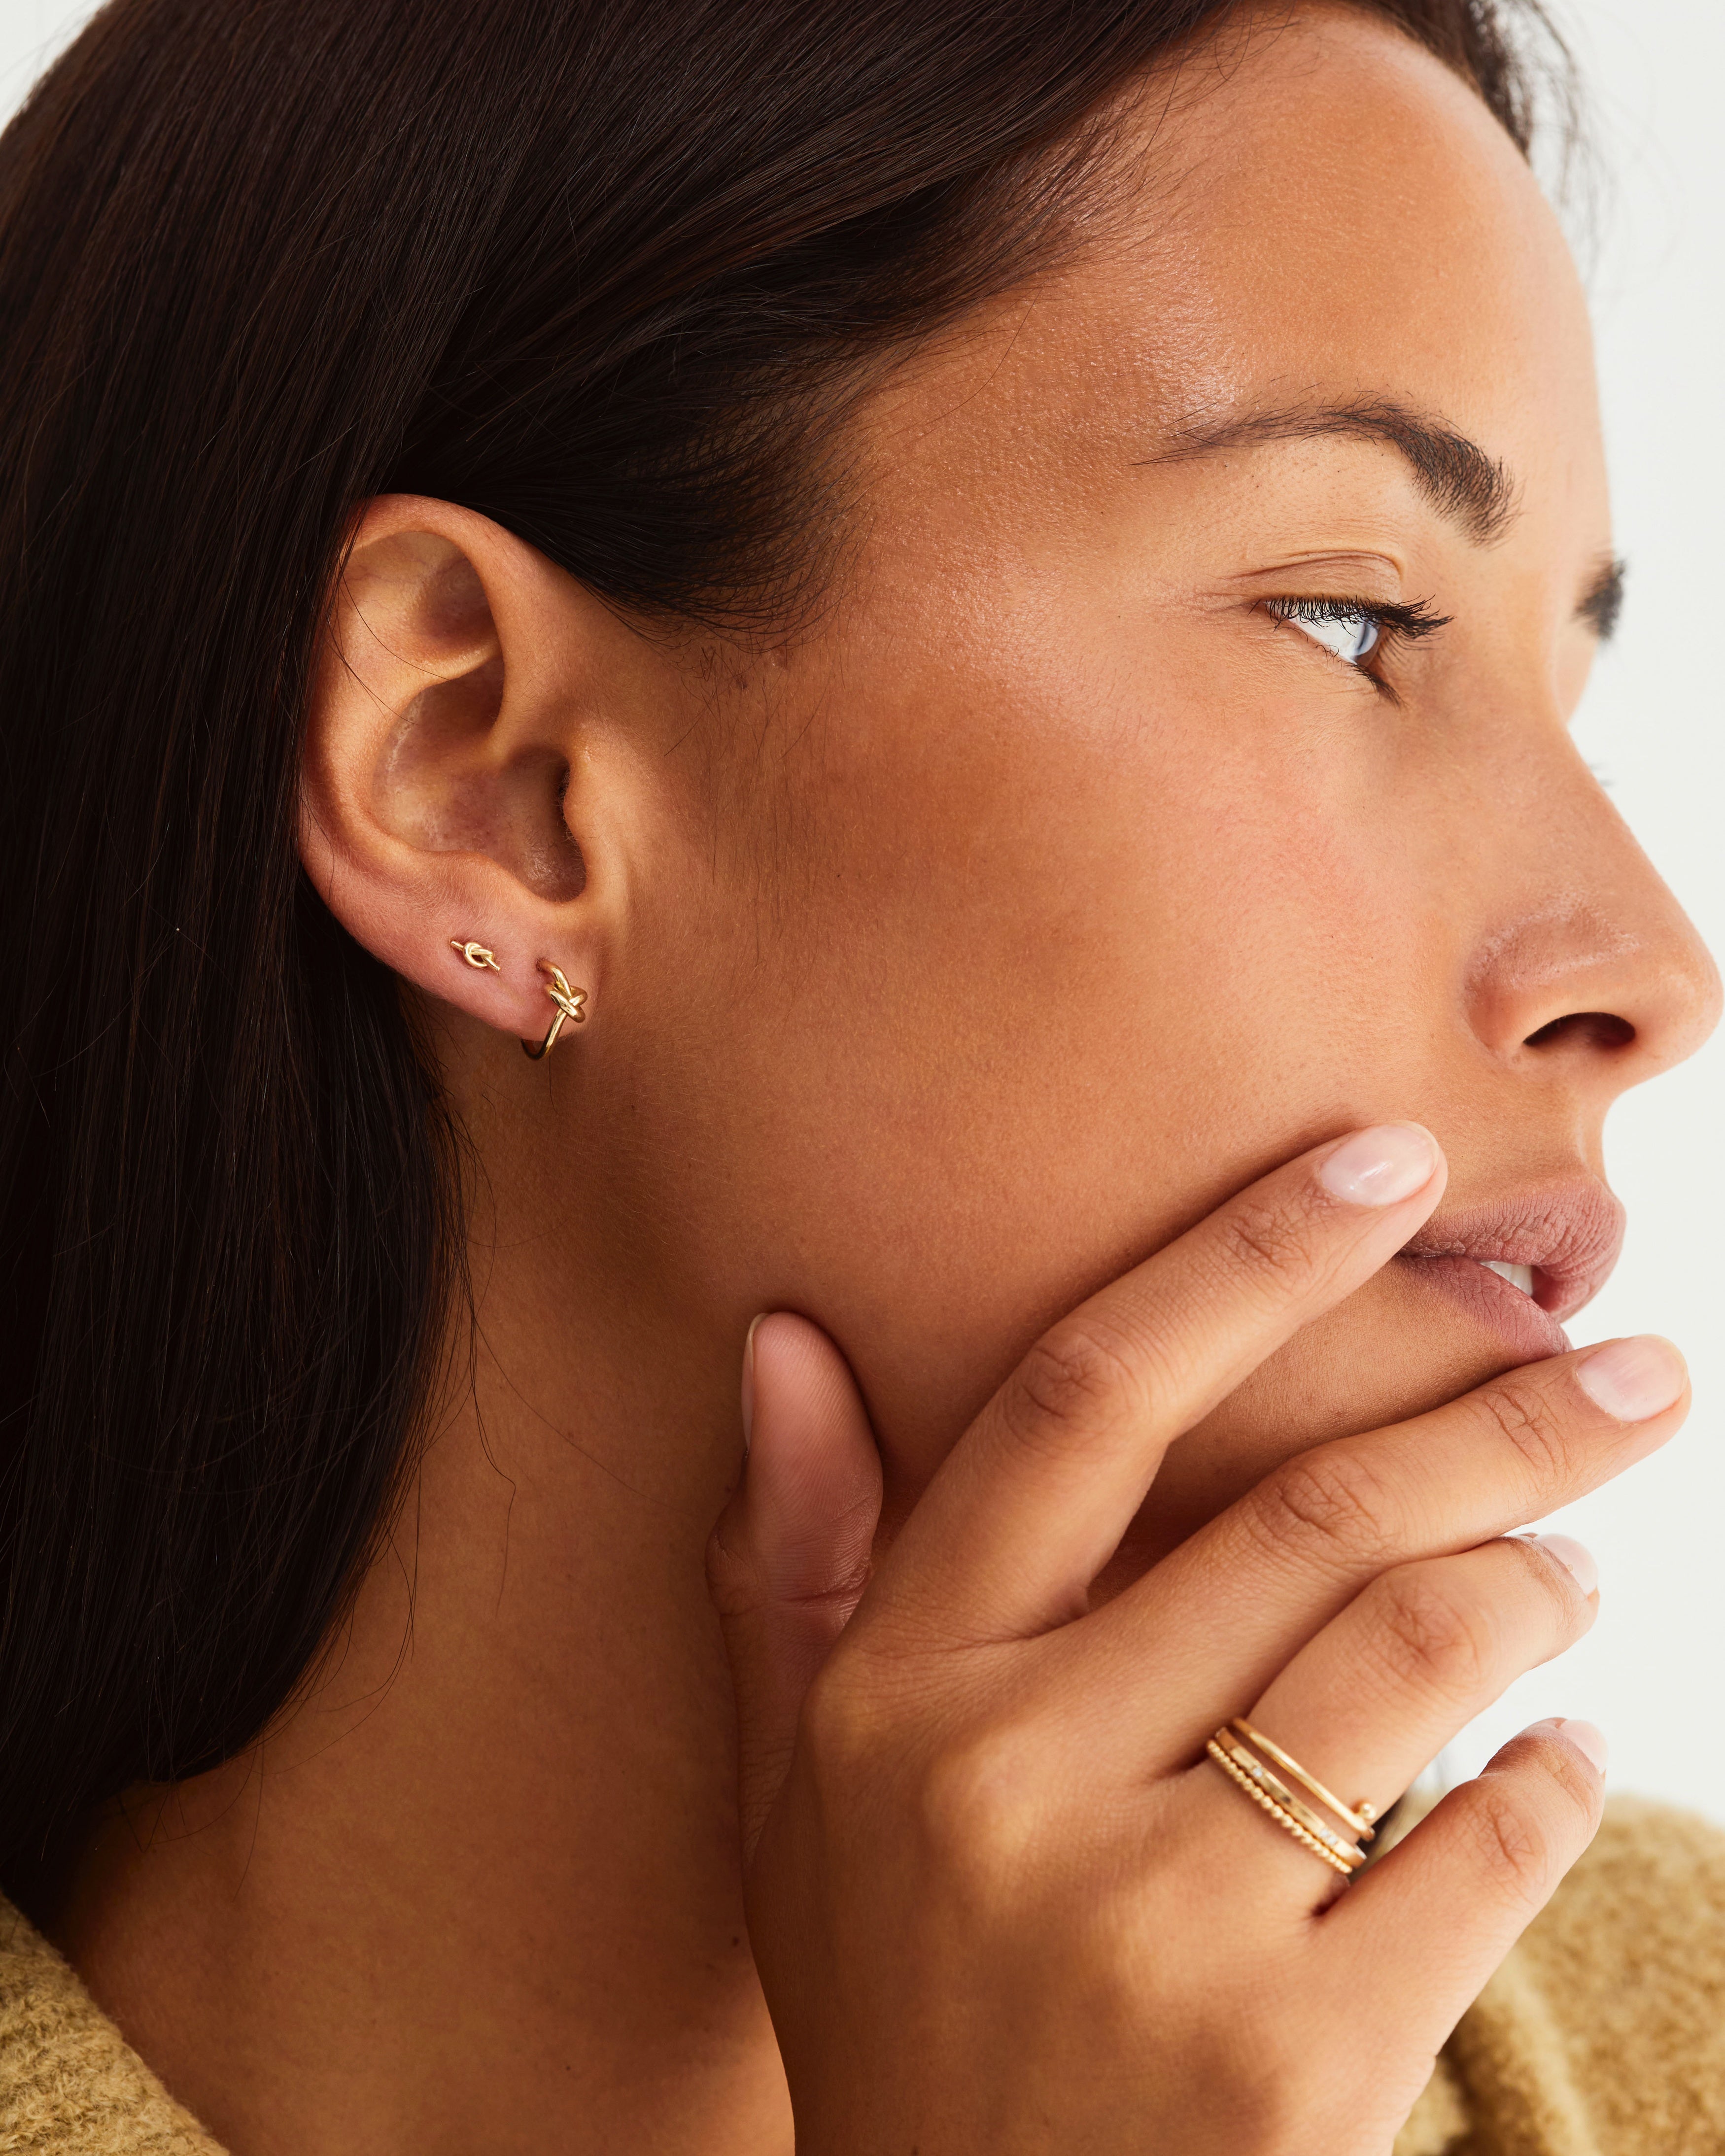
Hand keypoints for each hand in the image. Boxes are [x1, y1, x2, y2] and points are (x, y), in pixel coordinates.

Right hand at [707, 1125, 1688, 2153]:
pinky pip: (1485, 1841)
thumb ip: (798, 1565)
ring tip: (1571, 1566)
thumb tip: (782, 1341)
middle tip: (1629, 1367)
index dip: (1243, 1260)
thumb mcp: (799, 1792)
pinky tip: (1554, 1752)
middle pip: (1307, 1517)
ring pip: (1419, 1656)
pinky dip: (1554, 1773)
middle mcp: (1010, 1785)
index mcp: (899, 1696)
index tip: (1388, 1163)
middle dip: (1503, 1417)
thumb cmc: (897, 1998)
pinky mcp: (1295, 2066)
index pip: (1078, 1402)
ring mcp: (1153, 1927)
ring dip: (1536, 1579)